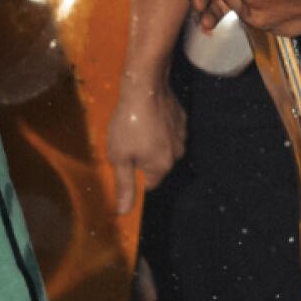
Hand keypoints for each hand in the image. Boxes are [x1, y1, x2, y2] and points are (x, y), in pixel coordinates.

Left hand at [106, 75, 186, 213]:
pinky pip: (170, 129)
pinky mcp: (182, 118)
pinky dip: (160, 126)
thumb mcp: (118, 157)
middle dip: (145, 156)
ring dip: (153, 141)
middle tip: (128, 140)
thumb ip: (124, 185)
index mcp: (161, 166)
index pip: (150, 183)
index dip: (135, 173)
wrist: (145, 87)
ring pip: (165, 146)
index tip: (126, 159)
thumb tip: (123, 212)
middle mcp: (177, 154)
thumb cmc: (128, 124)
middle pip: (158, 164)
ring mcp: (182, 135)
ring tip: (138, 126)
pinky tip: (149, 115)